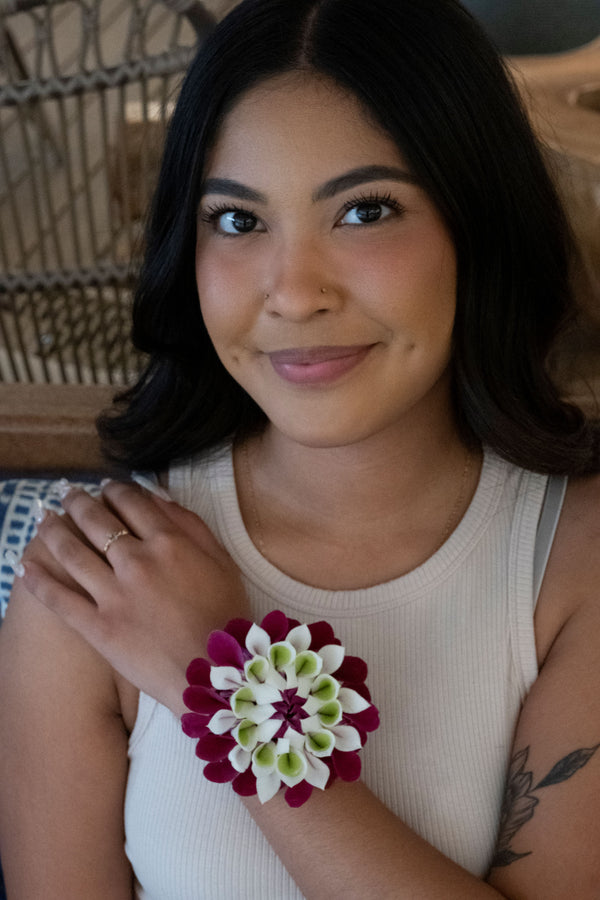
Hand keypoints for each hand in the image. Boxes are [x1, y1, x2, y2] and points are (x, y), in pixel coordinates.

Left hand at [22, 482, 248, 713]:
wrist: (217, 673)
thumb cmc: (225, 615)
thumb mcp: (221, 560)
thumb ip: (191, 525)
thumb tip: (159, 497)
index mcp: (169, 542)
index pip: (132, 503)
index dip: (115, 489)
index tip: (106, 487)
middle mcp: (137, 561)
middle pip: (97, 521)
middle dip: (78, 502)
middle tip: (68, 493)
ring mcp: (114, 595)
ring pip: (73, 553)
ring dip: (53, 530)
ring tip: (44, 519)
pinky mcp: (98, 627)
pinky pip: (60, 599)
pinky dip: (39, 581)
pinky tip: (24, 566)